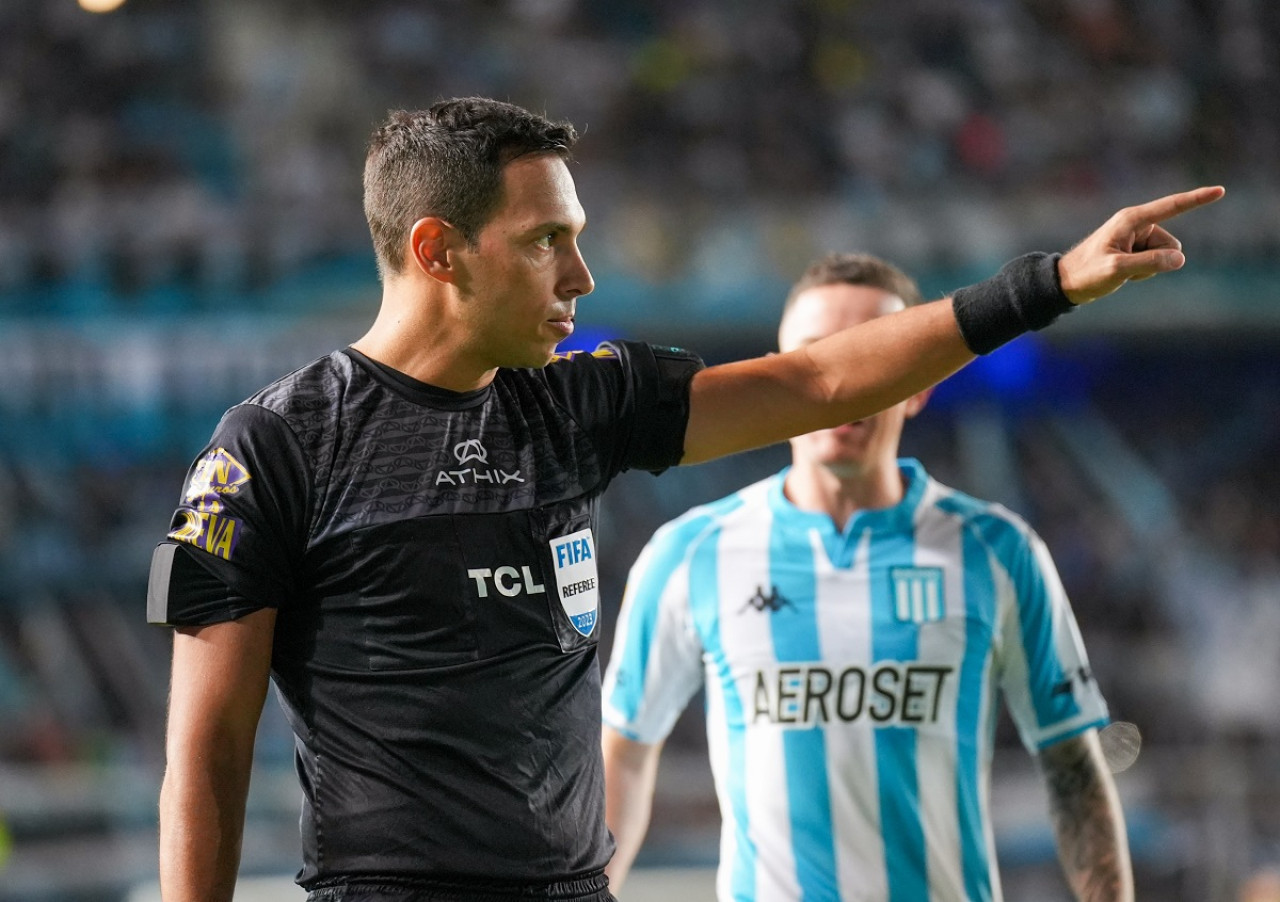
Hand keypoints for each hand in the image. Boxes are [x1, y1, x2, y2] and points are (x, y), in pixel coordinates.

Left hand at [1058, 185, 1224, 304]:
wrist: (1065, 284)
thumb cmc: (1086, 274)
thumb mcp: (1117, 269)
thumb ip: (1149, 263)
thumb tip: (1180, 259)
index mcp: (1131, 220)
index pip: (1171, 207)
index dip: (1197, 199)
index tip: (1220, 190)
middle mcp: (1136, 224)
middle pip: (1171, 244)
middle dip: (1157, 261)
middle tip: (1124, 268)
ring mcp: (1136, 237)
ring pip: (1165, 255)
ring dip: (1148, 268)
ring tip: (1120, 270)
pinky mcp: (1135, 249)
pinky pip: (1155, 262)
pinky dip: (1142, 272)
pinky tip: (1121, 273)